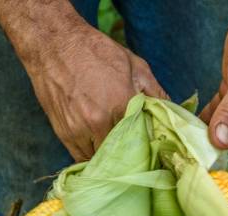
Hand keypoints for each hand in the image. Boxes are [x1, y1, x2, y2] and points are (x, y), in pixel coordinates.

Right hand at [20, 17, 166, 159]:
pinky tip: (99, 151)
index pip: (142, 141)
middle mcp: (98, 121)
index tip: (153, 151)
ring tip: (117, 155)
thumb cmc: (96, 51)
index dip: (148, 148)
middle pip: (120, 156)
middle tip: (137, 156)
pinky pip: (80, 157)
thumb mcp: (135, 65)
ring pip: (99, 160)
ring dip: (109, 160)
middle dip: (129, 157)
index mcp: (121, 104)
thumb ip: (156, 92)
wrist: (53, 44)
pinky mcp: (63, 133)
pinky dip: (92, 158)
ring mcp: (78, 129)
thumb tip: (174, 112)